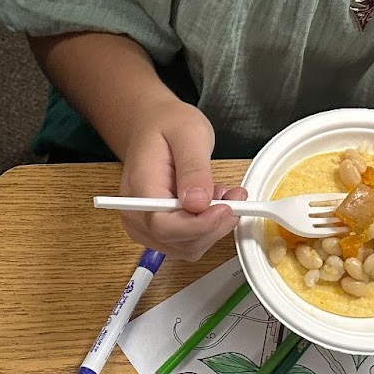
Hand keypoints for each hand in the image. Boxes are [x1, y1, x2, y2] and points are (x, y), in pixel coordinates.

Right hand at [117, 98, 245, 260]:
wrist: (151, 126)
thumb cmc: (166, 126)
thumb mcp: (188, 133)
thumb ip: (193, 169)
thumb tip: (198, 203)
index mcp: (140, 190)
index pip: (165, 226)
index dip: (199, 225)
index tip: (225, 208)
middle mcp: (137, 216)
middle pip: (180, 243)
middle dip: (215, 225)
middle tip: (235, 196)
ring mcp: (146, 227)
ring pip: (188, 247)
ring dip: (214, 226)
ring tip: (223, 195)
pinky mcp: (158, 232)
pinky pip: (189, 242)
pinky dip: (208, 228)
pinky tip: (212, 204)